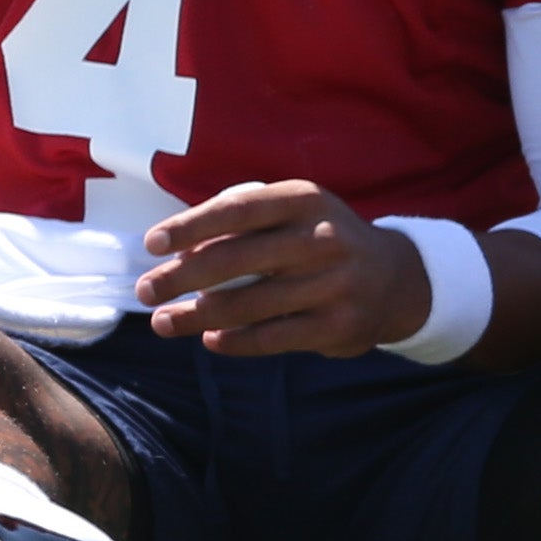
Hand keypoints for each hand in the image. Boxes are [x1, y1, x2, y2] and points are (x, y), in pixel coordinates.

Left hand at [136, 181, 431, 357]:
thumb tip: (177, 252)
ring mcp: (333, 284)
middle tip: (144, 291)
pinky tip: (208, 339)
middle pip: (234, 259)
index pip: (237, 209)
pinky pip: (272, 337)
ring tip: (163, 321)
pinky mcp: (339, 326)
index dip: (190, 226)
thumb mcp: (294, 212)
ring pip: (247, 304)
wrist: (396, 279)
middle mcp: (321, 238)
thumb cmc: (321, 239)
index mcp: (304, 199)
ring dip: (195, 316)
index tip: (152, 243)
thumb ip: (243, 221)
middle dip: (180, 278)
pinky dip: (234, 340)